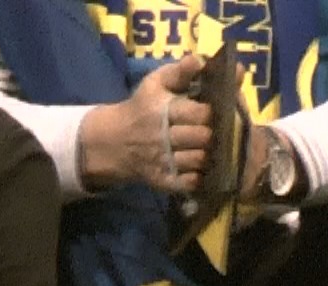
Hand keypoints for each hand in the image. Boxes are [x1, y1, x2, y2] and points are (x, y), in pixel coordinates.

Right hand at [79, 53, 211, 193]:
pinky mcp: (164, 181)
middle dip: (212, 134)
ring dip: (208, 155)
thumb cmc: (143, 108)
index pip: (200, 113)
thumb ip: (180, 72)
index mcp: (160, 110)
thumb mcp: (155, 84)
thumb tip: (200, 59)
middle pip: (203, 138)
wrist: (114, 142)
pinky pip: (191, 183)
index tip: (213, 111)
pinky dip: (199, 176)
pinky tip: (198, 167)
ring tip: (207, 148)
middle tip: (213, 132)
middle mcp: (161, 137)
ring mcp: (162, 162)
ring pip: (200, 160)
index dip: (211, 112)